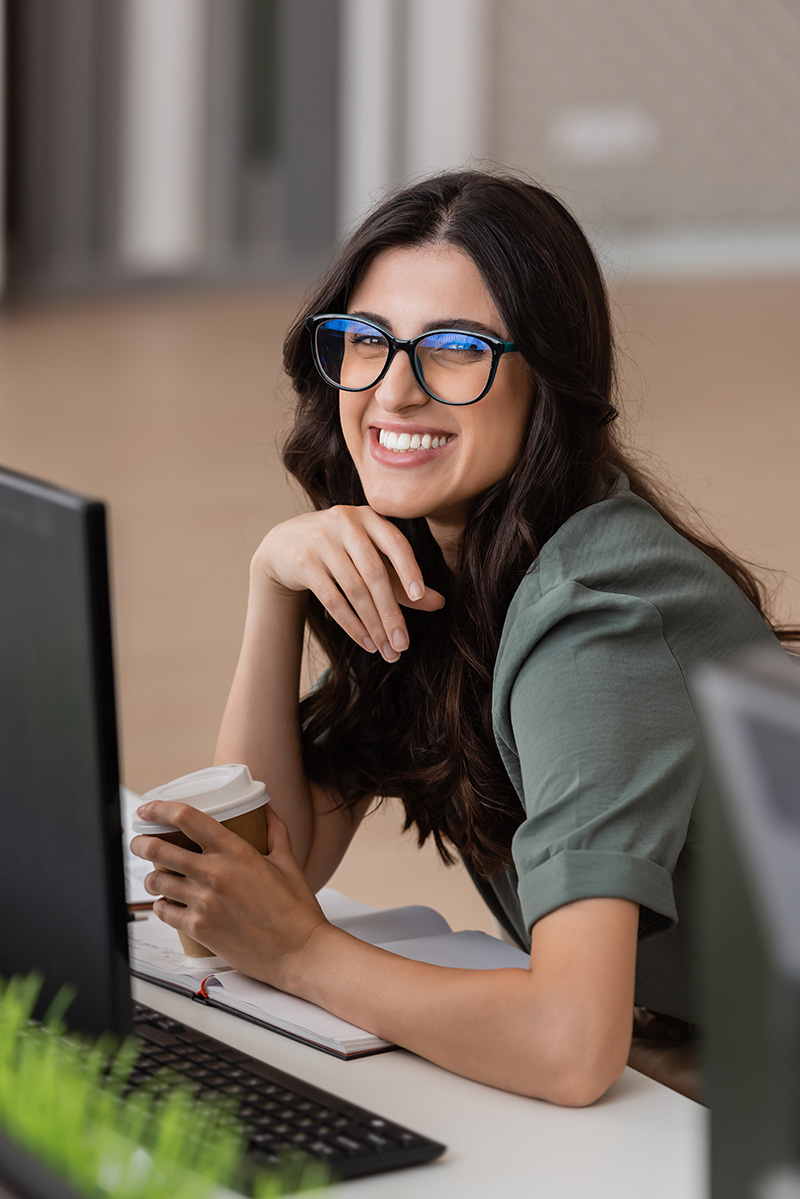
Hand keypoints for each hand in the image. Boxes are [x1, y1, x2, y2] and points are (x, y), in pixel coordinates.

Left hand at [130, 801, 328, 989]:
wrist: (298, 951)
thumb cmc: (295, 909)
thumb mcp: (288, 861)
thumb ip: (275, 831)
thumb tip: (267, 809)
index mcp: (235, 851)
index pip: (187, 818)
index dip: (160, 809)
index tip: (148, 810)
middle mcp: (215, 874)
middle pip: (160, 849)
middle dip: (142, 843)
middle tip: (140, 843)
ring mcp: (204, 903)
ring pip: (157, 882)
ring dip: (152, 877)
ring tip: (156, 876)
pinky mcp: (199, 929)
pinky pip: (164, 912)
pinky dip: (161, 906)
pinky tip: (167, 903)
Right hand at [253, 505, 444, 661]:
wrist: (285, 544)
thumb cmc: (341, 551)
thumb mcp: (371, 559)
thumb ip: (402, 580)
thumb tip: (439, 603)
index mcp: (369, 517)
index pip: (395, 543)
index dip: (409, 569)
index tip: (421, 598)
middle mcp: (345, 523)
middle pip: (374, 573)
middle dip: (391, 613)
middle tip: (404, 644)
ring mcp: (321, 541)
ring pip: (354, 589)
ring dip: (373, 624)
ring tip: (387, 649)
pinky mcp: (304, 562)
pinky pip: (332, 599)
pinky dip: (351, 624)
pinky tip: (366, 642)